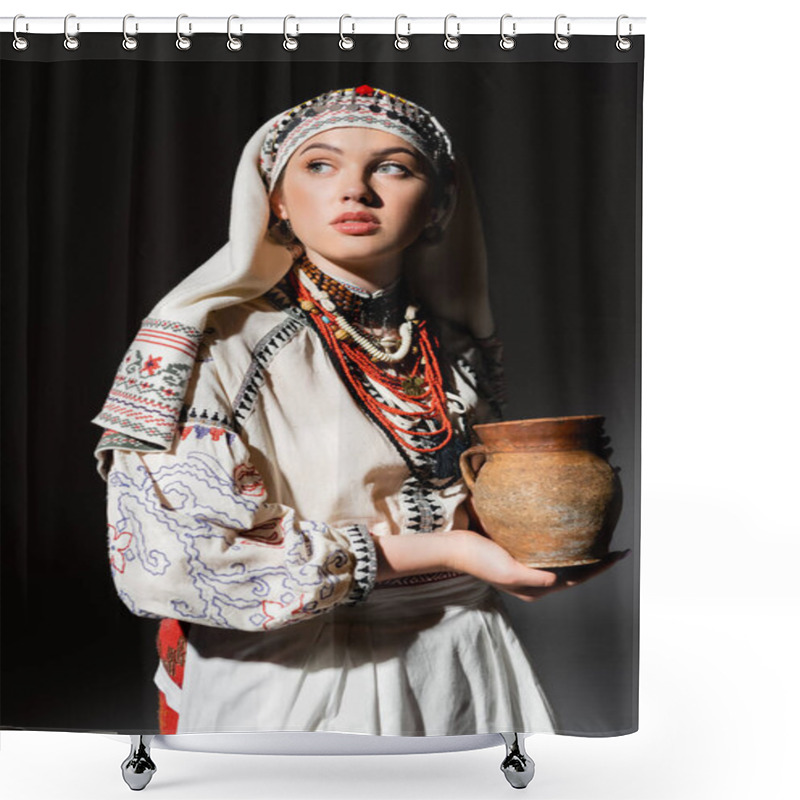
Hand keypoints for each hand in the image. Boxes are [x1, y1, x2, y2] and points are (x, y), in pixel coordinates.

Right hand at [448, 529, 629, 601]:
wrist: (455, 546)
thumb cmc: (479, 559)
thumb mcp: (509, 571)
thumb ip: (535, 578)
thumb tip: (559, 579)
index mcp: (535, 589)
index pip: (576, 580)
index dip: (600, 568)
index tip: (619, 554)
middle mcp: (535, 581)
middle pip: (574, 572)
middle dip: (596, 562)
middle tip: (616, 547)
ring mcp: (528, 567)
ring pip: (563, 561)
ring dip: (581, 551)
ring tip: (599, 538)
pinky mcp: (521, 553)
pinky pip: (549, 549)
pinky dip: (564, 543)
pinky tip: (569, 530)